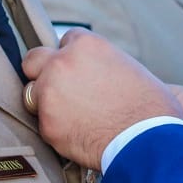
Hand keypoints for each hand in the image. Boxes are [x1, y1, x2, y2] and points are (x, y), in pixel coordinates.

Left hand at [23, 30, 182, 168]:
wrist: (148, 141)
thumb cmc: (150, 107)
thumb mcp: (129, 67)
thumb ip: (101, 64)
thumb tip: (94, 72)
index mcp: (86, 45)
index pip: (65, 41)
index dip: (73, 58)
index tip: (80, 72)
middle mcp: (62, 62)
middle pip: (34, 59)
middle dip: (41, 71)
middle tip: (58, 88)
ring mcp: (50, 93)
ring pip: (32, 93)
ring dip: (45, 102)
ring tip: (72, 116)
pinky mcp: (47, 124)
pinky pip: (43, 124)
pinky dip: (57, 130)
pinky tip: (79, 134)